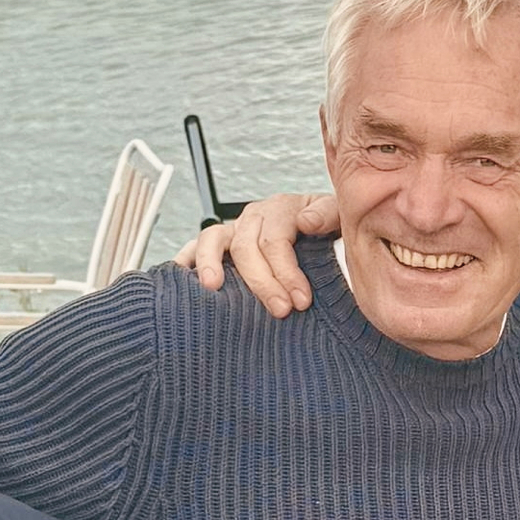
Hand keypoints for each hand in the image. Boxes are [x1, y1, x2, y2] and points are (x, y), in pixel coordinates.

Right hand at [173, 192, 337, 315]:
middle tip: (280, 310)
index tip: (300, 302)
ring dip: (211, 263)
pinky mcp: (221, 244)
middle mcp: (255, 216)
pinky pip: (195, 247)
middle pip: (247, 246)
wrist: (325, 234)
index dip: (286, 272)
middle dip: (262, 282)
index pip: (277, 240)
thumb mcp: (339, 220)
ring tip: (213, 287)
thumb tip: (305, 221)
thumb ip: (328, 216)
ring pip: (213, 239)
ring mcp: (235, 229)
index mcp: (284, 209)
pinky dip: (186, 261)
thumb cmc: (331, 233)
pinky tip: (180, 279)